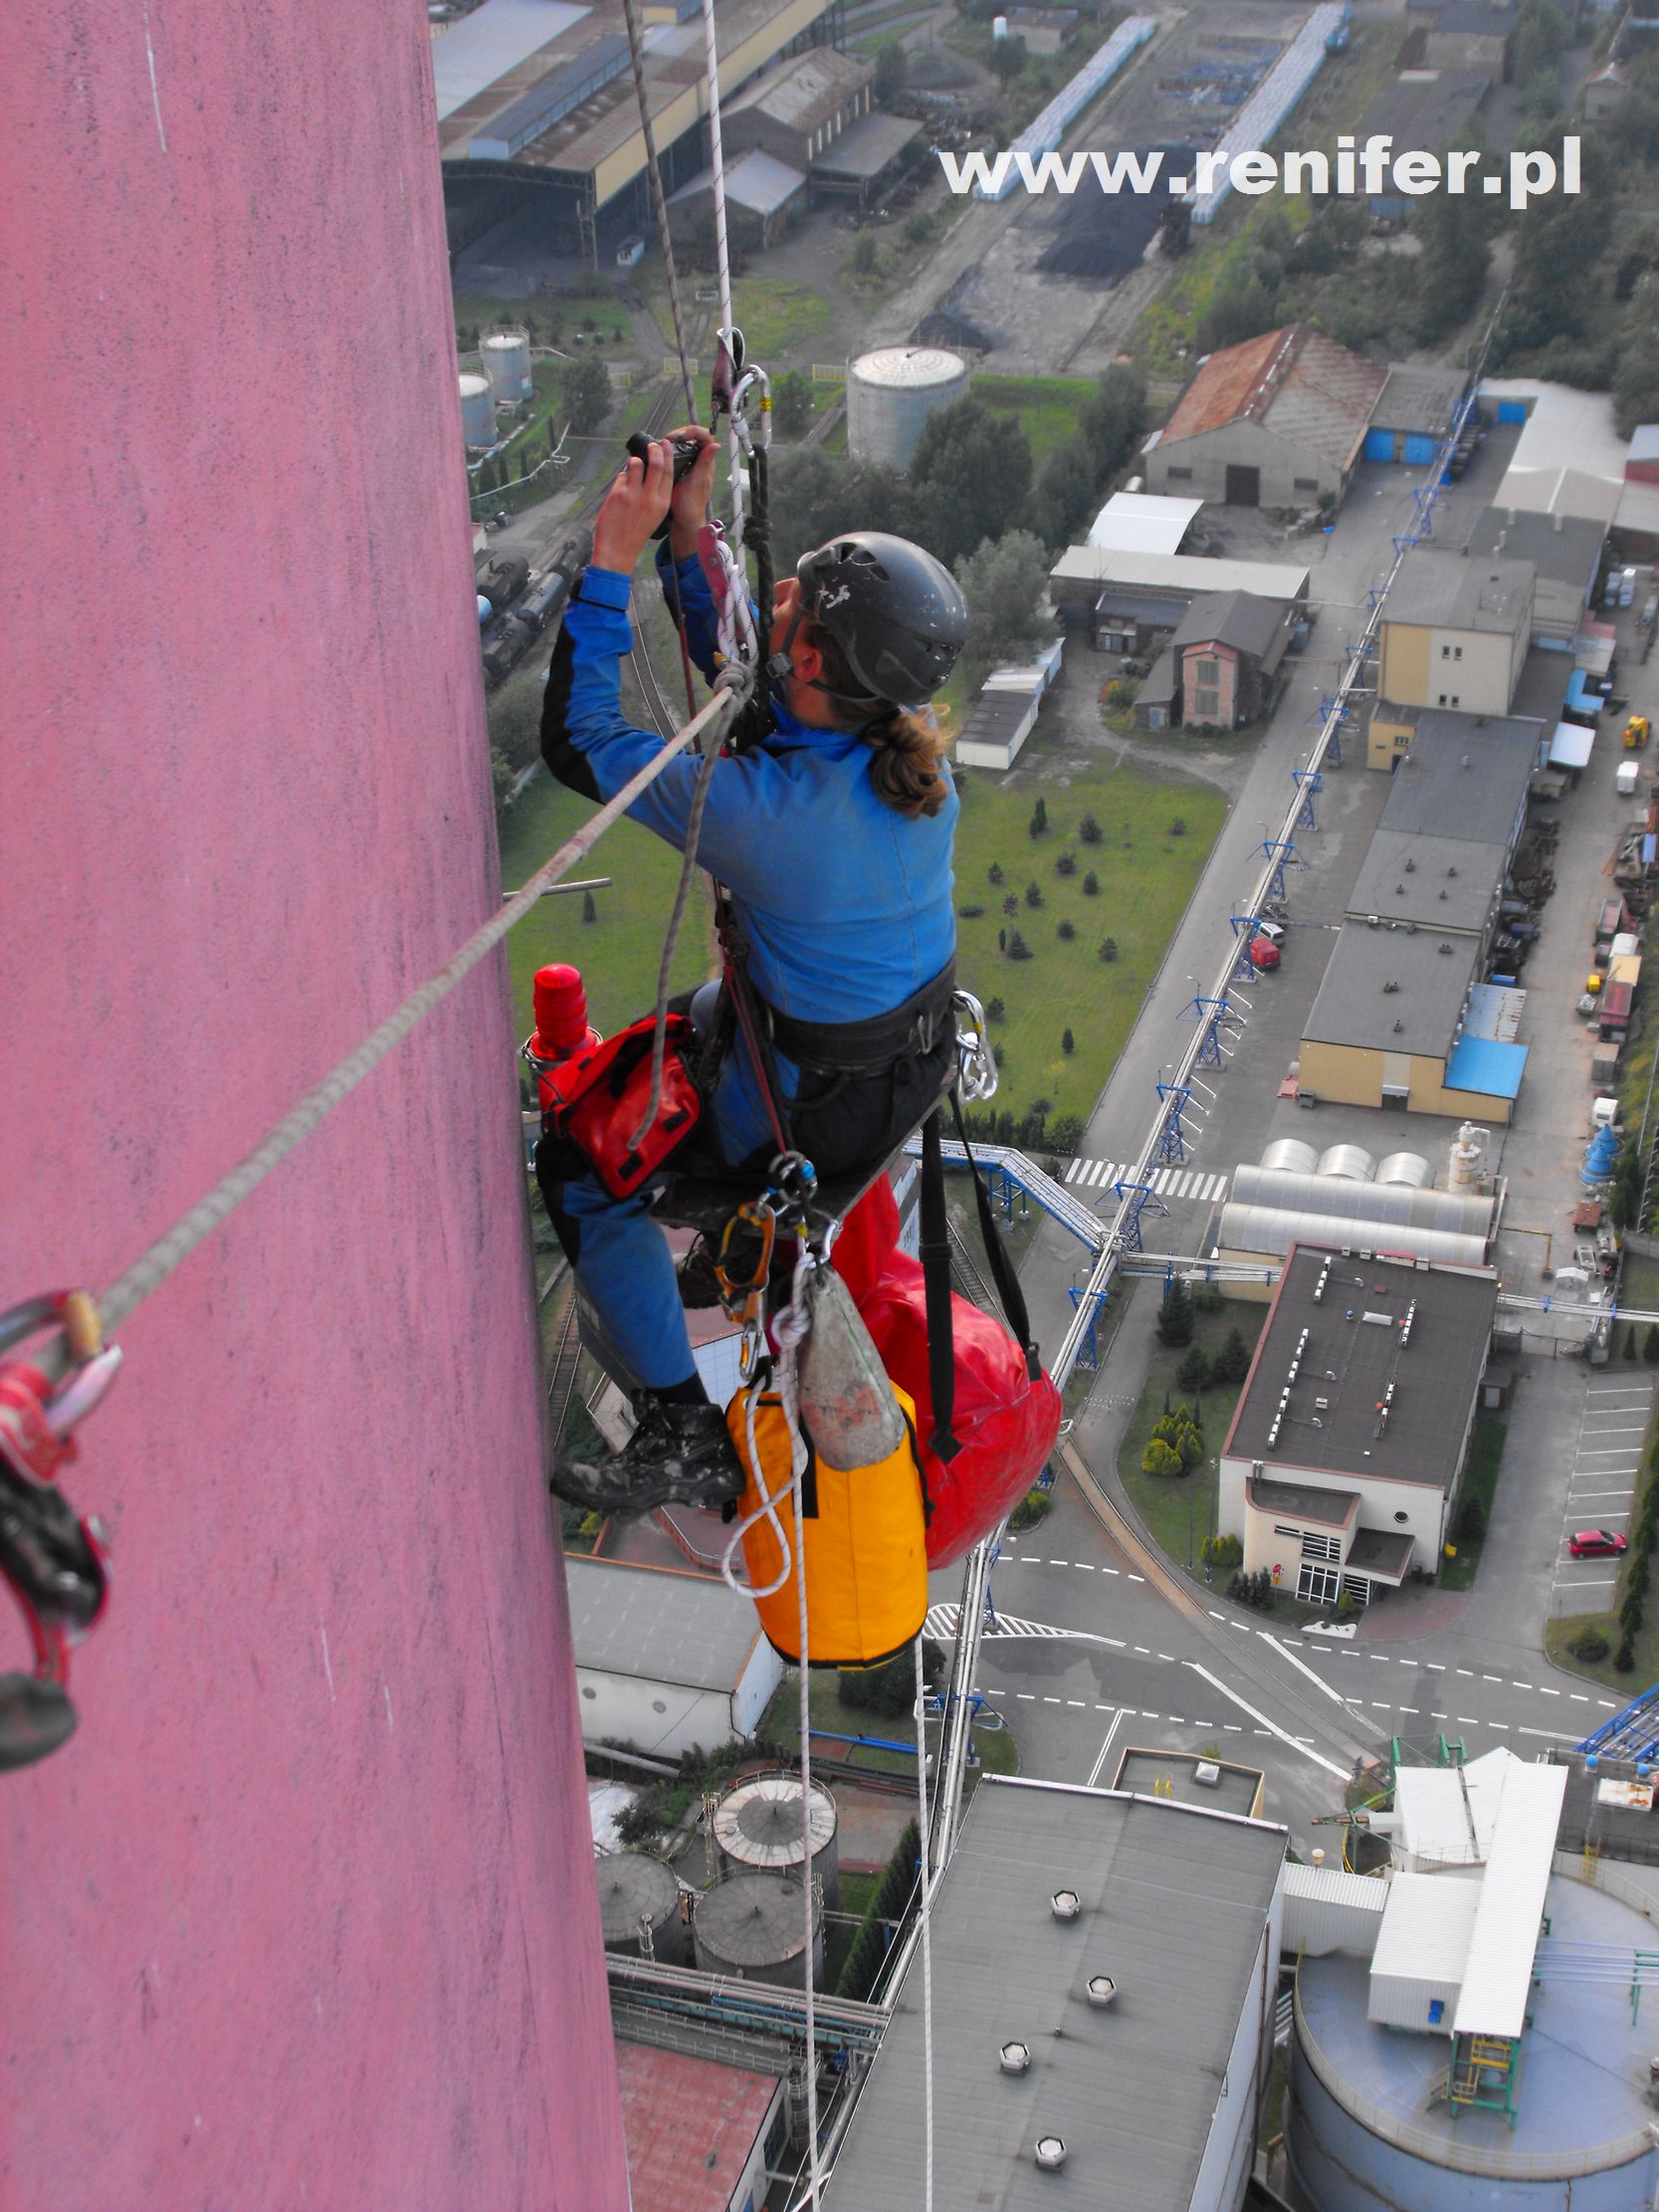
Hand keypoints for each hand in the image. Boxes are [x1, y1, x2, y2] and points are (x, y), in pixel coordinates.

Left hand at [591, 440, 673, 574]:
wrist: (618, 550)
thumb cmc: (635, 534)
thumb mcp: (653, 516)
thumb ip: (654, 496)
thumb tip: (648, 473)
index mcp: (662, 504)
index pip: (668, 473)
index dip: (668, 456)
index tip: (667, 445)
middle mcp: (650, 497)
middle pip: (656, 464)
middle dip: (655, 449)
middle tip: (653, 444)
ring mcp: (634, 495)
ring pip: (636, 465)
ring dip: (635, 461)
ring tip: (633, 465)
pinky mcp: (618, 494)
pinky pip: (621, 477)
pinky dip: (621, 479)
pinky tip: (620, 490)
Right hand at [666, 425, 718, 559]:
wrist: (683, 520)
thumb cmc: (691, 504)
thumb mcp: (696, 481)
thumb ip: (704, 463)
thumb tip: (716, 445)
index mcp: (706, 461)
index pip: (705, 436)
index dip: (693, 431)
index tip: (680, 436)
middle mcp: (700, 460)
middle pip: (693, 436)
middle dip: (680, 433)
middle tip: (667, 439)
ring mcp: (690, 464)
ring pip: (684, 443)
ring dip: (673, 440)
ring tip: (663, 444)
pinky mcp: (681, 468)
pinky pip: (677, 452)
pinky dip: (669, 448)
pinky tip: (661, 452)